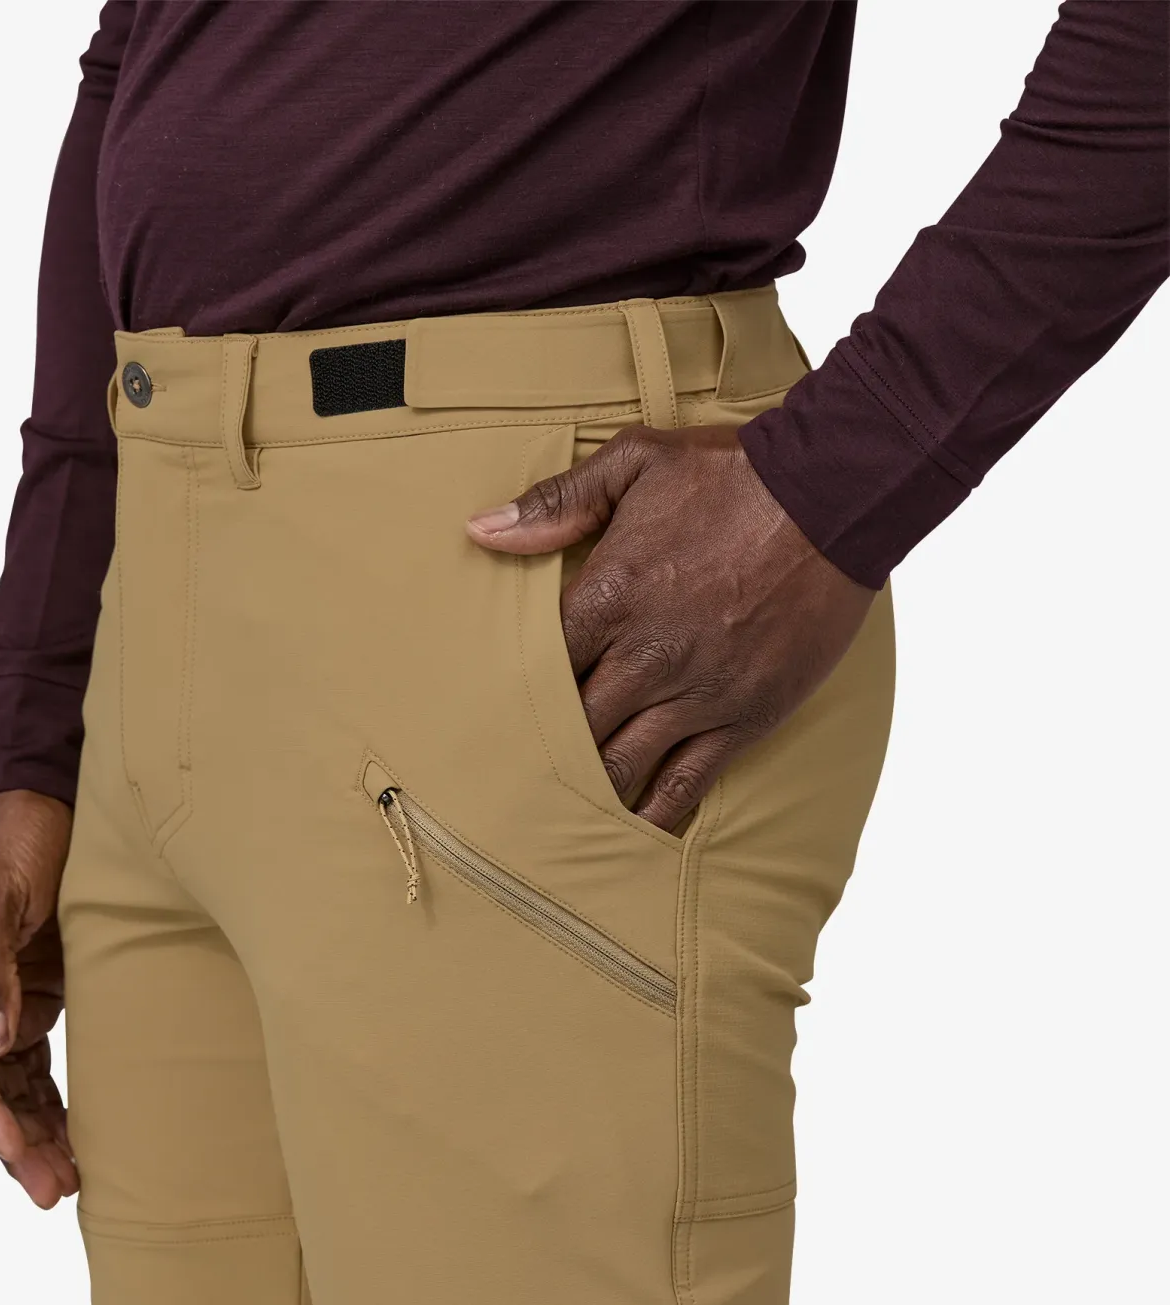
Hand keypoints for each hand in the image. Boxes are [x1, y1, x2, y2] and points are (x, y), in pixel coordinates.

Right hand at [0, 789, 77, 1207]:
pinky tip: (76, 1135)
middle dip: (15, 1141)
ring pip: (13, 1084)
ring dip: (38, 1131)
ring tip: (69, 1182)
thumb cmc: (11, 841)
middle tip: (51, 1190)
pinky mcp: (33, 996)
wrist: (45, 804)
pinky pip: (39, 1063)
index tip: (16, 1151)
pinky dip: (56, 1099)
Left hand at [467, 425, 873, 832]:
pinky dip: (656, 811)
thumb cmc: (731, 475)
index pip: (539, 664)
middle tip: (514, 773)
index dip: (515, 691)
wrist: (834, 494)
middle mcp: (645, 655)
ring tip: (557, 810)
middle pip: (572, 723)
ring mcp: (696, 692)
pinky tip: (632, 830)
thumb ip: (556, 502)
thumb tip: (481, 530)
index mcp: (609, 596)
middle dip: (543, 748)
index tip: (492, 711)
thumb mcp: (635, 463)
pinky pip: (688, 781)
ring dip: (587, 786)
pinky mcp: (743, 716)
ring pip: (620, 762)